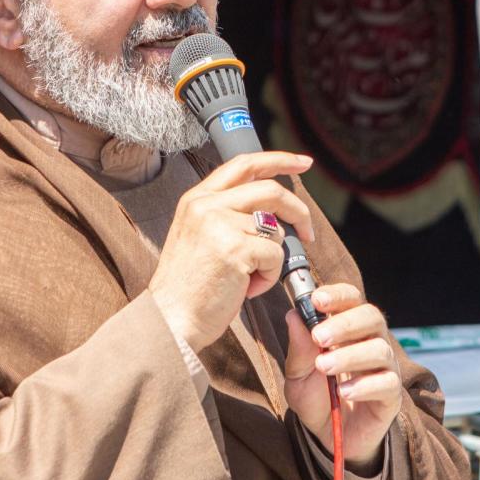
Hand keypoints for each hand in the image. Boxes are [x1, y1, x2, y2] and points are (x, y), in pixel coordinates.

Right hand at [150, 151, 313, 352]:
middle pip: (270, 190)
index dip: (278, 160)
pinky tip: (247, 288)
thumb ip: (229, 215)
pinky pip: (275, 255)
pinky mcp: (235, 248)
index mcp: (196, 198)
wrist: (171, 320)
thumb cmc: (190, 288)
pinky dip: (270, 276)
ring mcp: (219, 224)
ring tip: (249, 278)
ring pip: (275, 229)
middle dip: (298, 211)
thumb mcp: (201, 236)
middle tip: (309, 232)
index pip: (244, 163)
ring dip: (272, 258)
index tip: (302, 163)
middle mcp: (206, 205)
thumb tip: (274, 212)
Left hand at [283, 284, 401, 471]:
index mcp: (348, 328)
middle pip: (372, 317)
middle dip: (344, 323)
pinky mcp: (391, 394)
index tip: (317, 300)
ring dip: (350, 355)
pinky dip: (365, 385)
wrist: (328, 437)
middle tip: (318, 337)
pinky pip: (387, 383)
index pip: (351, 299)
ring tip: (324, 366)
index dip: (338, 295)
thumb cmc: (316, 397)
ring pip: (380, 349)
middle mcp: (371, 341)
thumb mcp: (297, 374)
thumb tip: (293, 315)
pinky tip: (344, 392)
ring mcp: (384, 367)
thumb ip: (298, 348)